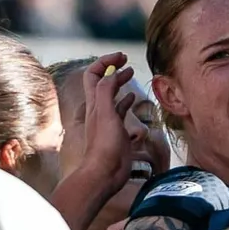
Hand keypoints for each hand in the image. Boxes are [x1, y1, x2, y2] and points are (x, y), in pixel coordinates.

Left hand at [80, 53, 137, 194]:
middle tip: (126, 61)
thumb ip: (107, 92)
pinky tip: (134, 98)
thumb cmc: (105, 145)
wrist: (104, 172)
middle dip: (112, 68)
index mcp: (94, 102)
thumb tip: (112, 74)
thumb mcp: (105, 114)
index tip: (121, 57)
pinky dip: (126, 100)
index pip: (94, 74)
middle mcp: (98, 108)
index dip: (105, 62)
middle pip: (101, 81)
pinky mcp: (116, 130)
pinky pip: (120, 109)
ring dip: (120, 82)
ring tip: (130, 74)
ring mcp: (107, 119)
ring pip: (111, 94)